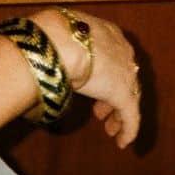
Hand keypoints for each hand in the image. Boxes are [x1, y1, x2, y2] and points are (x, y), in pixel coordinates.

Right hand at [35, 7, 141, 148]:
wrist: (59, 40)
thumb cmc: (52, 32)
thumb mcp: (59, 33)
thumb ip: (60, 44)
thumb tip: (43, 51)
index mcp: (108, 33)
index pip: (113, 57)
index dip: (105, 73)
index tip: (94, 85)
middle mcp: (123, 52)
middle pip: (124, 78)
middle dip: (111, 96)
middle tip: (99, 110)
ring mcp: (125, 74)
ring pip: (129, 98)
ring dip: (117, 114)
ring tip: (108, 128)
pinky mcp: (124, 95)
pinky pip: (131, 116)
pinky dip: (128, 130)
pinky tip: (121, 142)